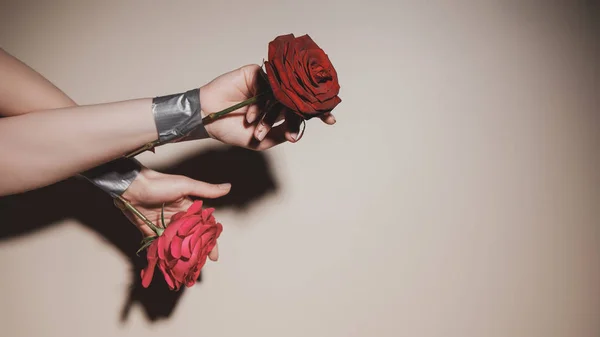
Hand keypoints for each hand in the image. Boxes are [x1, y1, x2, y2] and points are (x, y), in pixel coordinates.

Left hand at [114, 167, 230, 260]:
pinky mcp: (150, 231)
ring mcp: (164, 227)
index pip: (203, 228)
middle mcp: (178, 220)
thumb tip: (228, 187)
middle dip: (196, 253)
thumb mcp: (186, 185)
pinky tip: (167, 266)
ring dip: (181, 257)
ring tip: (185, 270)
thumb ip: (207, 190)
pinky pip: (159, 246)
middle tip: (199, 268)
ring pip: (176, 245)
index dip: (210, 242)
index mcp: (189, 210)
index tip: (213, 257)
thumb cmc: (160, 183)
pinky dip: (162, 255)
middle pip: (190, 240)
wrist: (132, 187)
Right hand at [198, 64, 335, 149]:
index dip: (316, 115)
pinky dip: (259, 104)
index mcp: (278, 110)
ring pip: (280, 93)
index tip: (331, 120)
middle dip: (307, 108)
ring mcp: (266, 83)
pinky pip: (265, 85)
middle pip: (296, 98)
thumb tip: (298, 135)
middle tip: (321, 114)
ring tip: (260, 127)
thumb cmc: (231, 130)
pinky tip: (251, 116)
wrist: (207, 118)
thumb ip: (279, 136)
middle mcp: (275, 95)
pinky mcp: (255, 73)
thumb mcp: (260, 141)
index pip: (301, 110)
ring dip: (272, 113)